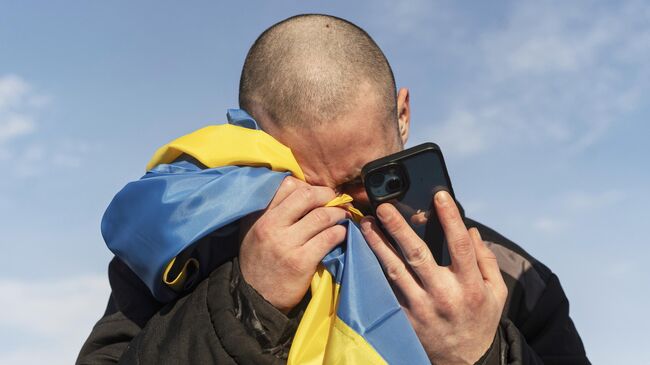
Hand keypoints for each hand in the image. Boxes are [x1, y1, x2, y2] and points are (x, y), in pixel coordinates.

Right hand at [239, 176, 348, 313]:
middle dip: (327, 195)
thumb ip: (271, 210)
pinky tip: (341, 235)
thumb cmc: (258, 261)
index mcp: (259, 215)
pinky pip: (329, 238)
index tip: (317, 194)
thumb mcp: (254, 230)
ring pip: (322, 216)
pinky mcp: (301, 261)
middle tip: (336, 200)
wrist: (255, 298)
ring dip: (338, 214)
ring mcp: (286, 243)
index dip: (308, 185)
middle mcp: (270, 225)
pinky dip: (340, 233)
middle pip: (307, 195)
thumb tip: (301, 190)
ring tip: (342, 216)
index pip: (288, 184)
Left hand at [360, 191, 506, 364]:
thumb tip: (472, 231)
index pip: (460, 245)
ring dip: (378, 244)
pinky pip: (385, 289)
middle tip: (383, 206)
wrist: (463, 362)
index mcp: (470, 286)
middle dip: (399, 228)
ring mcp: (420, 308)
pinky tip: (363, 251)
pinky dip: (373, 268)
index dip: (450, 218)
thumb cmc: (480, 320)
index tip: (439, 195)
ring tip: (366, 223)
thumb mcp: (496, 293)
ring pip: (394, 270)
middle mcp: (444, 295)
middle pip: (418, 255)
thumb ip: (486, 260)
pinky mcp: (403, 318)